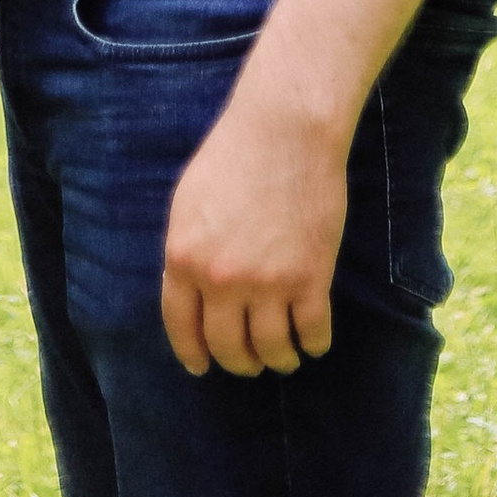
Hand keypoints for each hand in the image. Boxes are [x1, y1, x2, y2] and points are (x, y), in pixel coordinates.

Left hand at [159, 89, 348, 379]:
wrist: (286, 129)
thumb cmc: (233, 154)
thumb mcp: (188, 203)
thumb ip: (186, 252)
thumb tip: (189, 294)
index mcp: (184, 259)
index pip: (182, 327)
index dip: (193, 354)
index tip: (202, 367)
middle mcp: (221, 280)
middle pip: (228, 347)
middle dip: (239, 362)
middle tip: (250, 363)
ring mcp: (267, 283)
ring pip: (271, 349)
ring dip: (278, 359)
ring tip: (284, 357)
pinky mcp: (310, 278)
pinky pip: (312, 333)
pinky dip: (314, 345)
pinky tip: (314, 342)